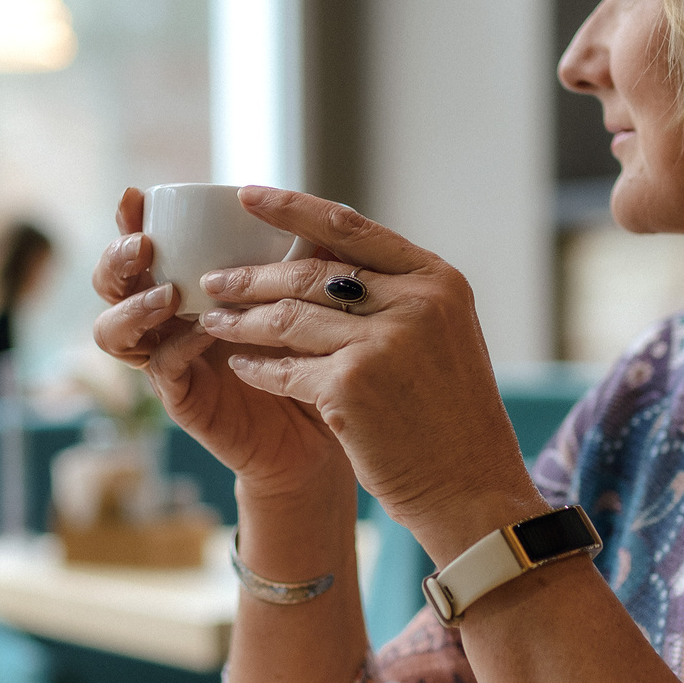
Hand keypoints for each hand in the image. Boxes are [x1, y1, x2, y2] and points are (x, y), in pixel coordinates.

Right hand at [89, 188, 351, 500]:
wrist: (329, 419)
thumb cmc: (313, 350)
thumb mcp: (303, 293)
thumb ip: (290, 254)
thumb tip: (295, 203)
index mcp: (184, 286)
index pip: (140, 248)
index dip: (127, 222)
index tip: (134, 197)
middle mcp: (165, 321)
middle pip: (108, 286)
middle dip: (115, 261)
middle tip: (143, 247)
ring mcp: (167, 360)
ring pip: (113, 332)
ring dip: (134, 307)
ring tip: (168, 294)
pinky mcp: (182, 398)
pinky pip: (161, 368)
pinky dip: (178, 345)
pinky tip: (204, 331)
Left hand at [195, 188, 544, 563]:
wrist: (471, 487)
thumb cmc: (452, 416)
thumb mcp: (440, 337)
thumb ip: (395, 296)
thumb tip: (324, 260)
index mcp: (437, 280)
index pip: (351, 227)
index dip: (293, 208)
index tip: (249, 195)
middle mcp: (414, 302)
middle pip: (311, 272)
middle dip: (252, 274)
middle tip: (213, 278)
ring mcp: (382, 343)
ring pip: (288, 318)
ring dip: (241, 320)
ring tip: (212, 320)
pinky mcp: (350, 386)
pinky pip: (284, 369)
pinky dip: (257, 367)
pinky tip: (239, 366)